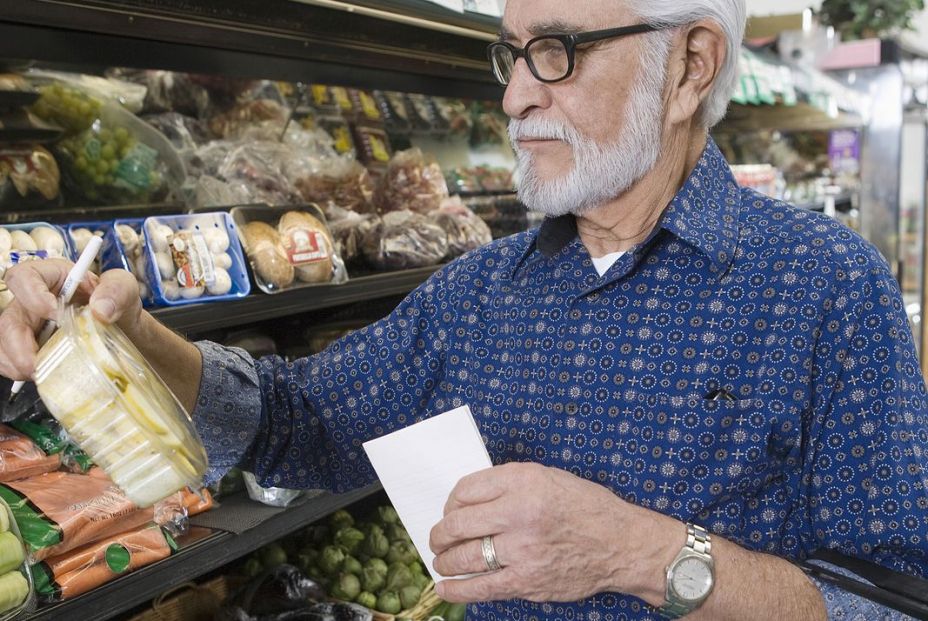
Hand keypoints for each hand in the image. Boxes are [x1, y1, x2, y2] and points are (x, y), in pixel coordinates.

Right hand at [0, 261, 141, 380]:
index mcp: (53, 278)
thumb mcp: (126, 290)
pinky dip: (18, 371)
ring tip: (42, 372)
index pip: (23, 277)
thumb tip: (100, 308)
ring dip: (16, 363)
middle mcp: (33, 299)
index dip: (32, 296)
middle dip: (19, 345)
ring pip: (3, 341)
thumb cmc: (119, 306)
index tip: (55, 314)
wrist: (125, 332)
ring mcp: (27, 324)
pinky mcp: (25, 345)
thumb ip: (117, 289)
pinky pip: (6, 359)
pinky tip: (39, 374)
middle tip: (38, 364)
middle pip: (9, 318)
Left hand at [429, 462, 682, 604]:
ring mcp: (522, 550)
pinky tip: (445, 587)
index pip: (466, 490)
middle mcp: (520, 513)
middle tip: (438, 538)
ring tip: (442, 560)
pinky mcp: (527, 581)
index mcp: (524, 481)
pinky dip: (457, 590)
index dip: (451, 501)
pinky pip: (482, 588)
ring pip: (464, 557)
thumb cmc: (586, 507)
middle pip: (458, 523)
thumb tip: (469, 501)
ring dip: (445, 560)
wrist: (622, 543)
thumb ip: (509, 485)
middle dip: (440, 533)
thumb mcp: (548, 477)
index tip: (452, 509)